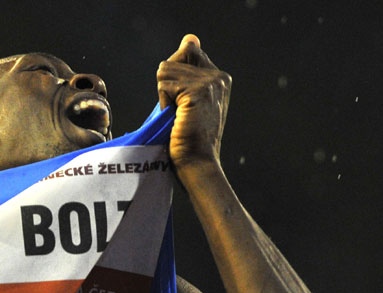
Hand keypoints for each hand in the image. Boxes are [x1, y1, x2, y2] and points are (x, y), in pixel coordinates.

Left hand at [157, 34, 230, 168]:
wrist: (198, 163)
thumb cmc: (189, 140)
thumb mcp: (188, 101)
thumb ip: (187, 71)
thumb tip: (190, 38)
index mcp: (219, 77)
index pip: (188, 52)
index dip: (174, 76)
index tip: (183, 103)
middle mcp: (218, 76)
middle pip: (174, 59)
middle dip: (167, 86)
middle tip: (179, 112)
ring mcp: (210, 82)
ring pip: (165, 71)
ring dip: (164, 96)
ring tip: (178, 116)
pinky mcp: (197, 91)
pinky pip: (164, 83)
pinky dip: (163, 102)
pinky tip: (176, 118)